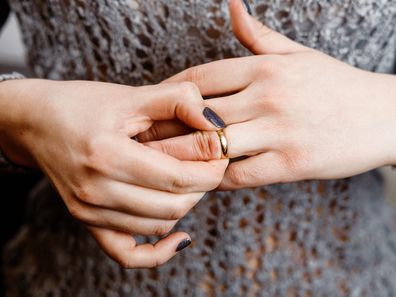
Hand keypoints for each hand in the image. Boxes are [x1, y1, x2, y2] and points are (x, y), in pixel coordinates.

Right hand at [0, 79, 227, 266]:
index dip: (211, 170)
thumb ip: (177, 100)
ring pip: (159, 225)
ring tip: (189, 181)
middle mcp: (95, 190)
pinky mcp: (87, 221)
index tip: (221, 154)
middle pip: (173, 205)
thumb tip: (216, 122)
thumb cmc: (82, 105)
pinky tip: (180, 237)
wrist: (35, 122)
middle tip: (209, 165)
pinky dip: (159, 252)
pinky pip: (127, 254)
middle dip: (203, 186)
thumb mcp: (130, 94)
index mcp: (107, 154)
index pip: (179, 179)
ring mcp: (88, 211)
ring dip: (185, 205)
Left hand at [147, 0, 395, 189]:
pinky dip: (217, 179)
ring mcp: (280, 130)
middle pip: (198, 112)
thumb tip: (231, 4)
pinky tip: (205, 179)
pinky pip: (240, 174)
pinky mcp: (292, 163)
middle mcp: (268, 95)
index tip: (154, 106)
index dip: (170, 92)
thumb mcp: (298, 54)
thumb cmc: (336, 85)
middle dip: (167, 128)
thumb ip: (259, 35)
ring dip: (186, 157)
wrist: (385, 117)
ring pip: (214, 145)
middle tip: (143, 139)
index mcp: (265, 67)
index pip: (200, 77)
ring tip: (162, 165)